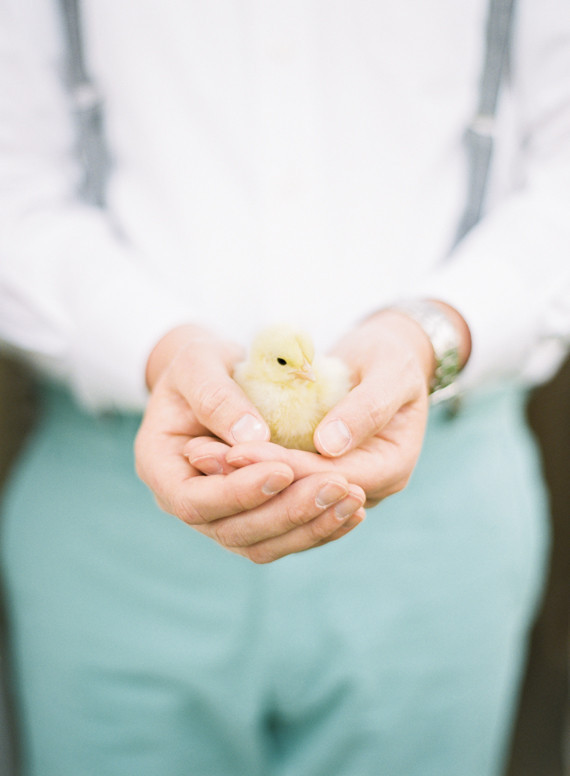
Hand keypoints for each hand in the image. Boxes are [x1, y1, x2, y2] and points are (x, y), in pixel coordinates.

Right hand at [134, 324, 365, 562]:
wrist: (217, 377)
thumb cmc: (201, 364)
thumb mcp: (199, 362)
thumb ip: (216, 397)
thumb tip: (252, 438)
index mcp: (161, 469)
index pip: (195, 502)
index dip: (239, 492)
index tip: (285, 468)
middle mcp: (188, 502)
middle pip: (234, 532)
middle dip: (287, 513)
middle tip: (337, 485)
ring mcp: (221, 516)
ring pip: (263, 545)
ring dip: (310, 527)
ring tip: (353, 499)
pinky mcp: (254, 516)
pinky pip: (284, 536)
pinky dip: (319, 528)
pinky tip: (353, 511)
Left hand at [187, 305, 469, 507]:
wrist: (386, 360)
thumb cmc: (391, 358)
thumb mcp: (388, 371)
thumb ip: (365, 408)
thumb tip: (328, 445)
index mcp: (391, 467)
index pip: (330, 479)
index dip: (284, 467)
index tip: (238, 448)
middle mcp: (366, 490)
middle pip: (303, 499)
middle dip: (253, 480)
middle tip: (205, 455)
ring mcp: (339, 489)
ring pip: (286, 503)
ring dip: (243, 483)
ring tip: (202, 457)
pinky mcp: (316, 480)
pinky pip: (281, 490)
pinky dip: (248, 476)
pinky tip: (215, 457)